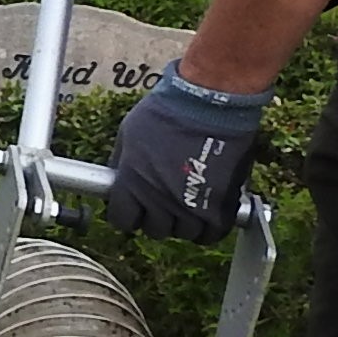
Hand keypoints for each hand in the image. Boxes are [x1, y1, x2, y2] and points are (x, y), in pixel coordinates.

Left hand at [104, 66, 267, 241]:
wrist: (210, 103)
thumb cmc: (168, 111)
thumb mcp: (129, 133)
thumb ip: (122, 163)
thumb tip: (117, 179)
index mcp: (132, 183)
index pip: (121, 220)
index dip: (128, 214)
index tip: (134, 207)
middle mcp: (159, 200)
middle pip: (154, 230)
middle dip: (156, 217)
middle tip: (164, 201)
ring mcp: (190, 207)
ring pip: (183, 233)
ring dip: (184, 221)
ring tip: (188, 202)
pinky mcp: (220, 207)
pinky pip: (212, 233)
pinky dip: (210, 227)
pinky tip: (208, 212)